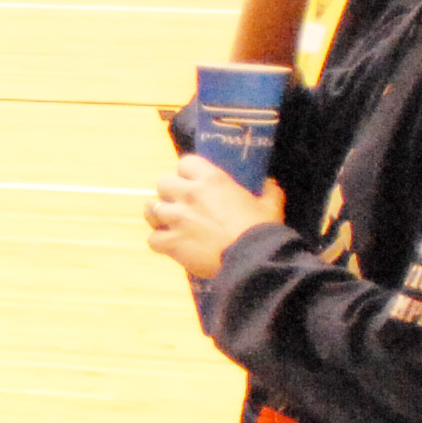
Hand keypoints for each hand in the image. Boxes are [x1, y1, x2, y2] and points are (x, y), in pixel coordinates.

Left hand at [146, 152, 279, 278]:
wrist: (253, 259)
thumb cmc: (262, 230)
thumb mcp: (270, 205)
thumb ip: (268, 191)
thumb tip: (269, 183)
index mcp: (211, 180)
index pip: (185, 163)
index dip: (186, 172)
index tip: (192, 182)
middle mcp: (189, 194)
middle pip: (162, 183)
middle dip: (169, 193)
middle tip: (181, 204)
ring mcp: (177, 218)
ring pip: (152, 209)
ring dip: (159, 215)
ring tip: (168, 223)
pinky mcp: (172, 242)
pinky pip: (153, 239)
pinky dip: (160, 242)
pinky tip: (171, 245)